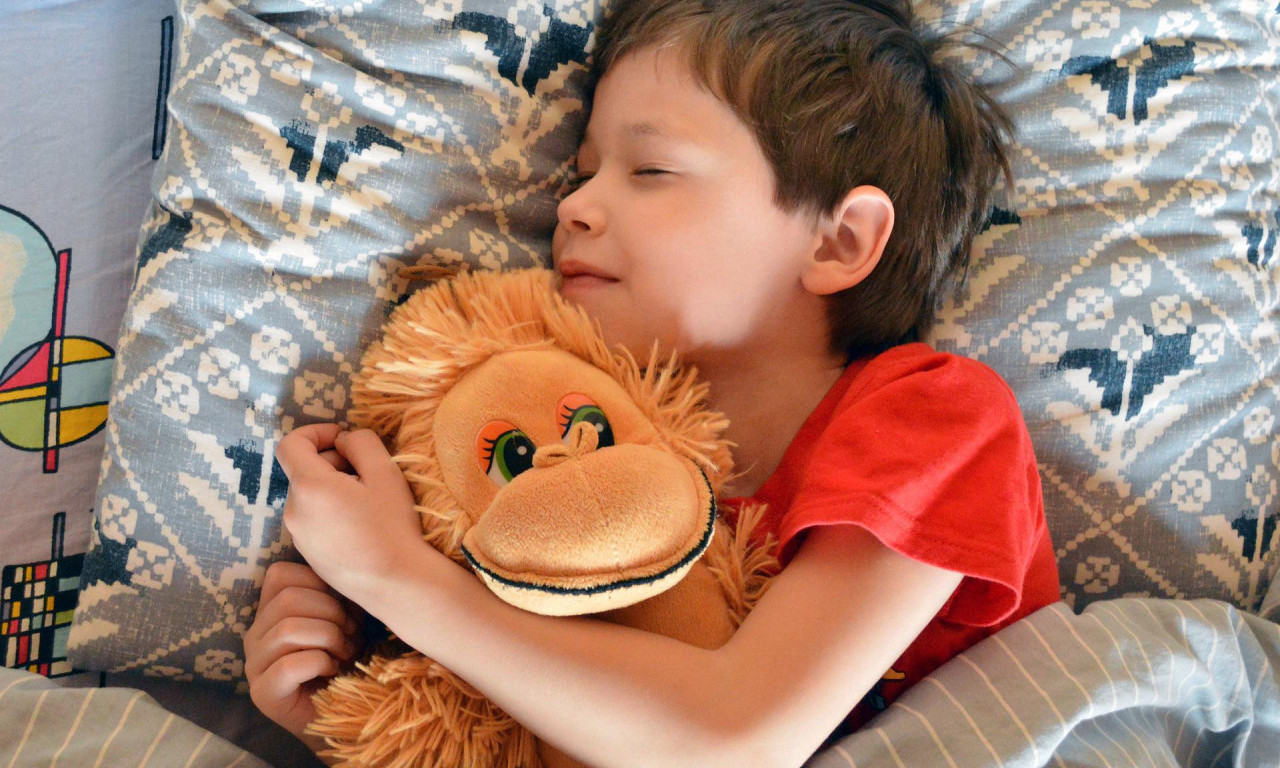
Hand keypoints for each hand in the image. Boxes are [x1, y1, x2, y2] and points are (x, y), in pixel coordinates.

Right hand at [244, 561, 360, 739]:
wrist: (345, 714)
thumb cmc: (345, 661)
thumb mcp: (344, 619)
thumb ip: (337, 594)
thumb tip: (344, 574)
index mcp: (269, 612)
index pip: (280, 574)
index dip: (320, 584)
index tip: (344, 608)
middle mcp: (254, 635)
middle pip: (288, 599)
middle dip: (331, 613)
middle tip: (350, 636)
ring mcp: (253, 665)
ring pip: (289, 629)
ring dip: (330, 638)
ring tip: (343, 654)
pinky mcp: (262, 693)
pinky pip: (289, 664)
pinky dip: (320, 663)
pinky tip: (331, 672)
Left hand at [275, 424, 425, 602]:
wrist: (395, 584)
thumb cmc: (392, 526)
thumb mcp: (385, 472)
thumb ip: (361, 443)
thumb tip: (343, 442)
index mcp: (308, 487)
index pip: (291, 444)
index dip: (316, 432)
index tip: (343, 439)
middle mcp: (294, 511)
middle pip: (302, 470)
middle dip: (332, 461)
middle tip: (367, 472)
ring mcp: (298, 536)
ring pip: (309, 496)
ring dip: (332, 487)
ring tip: (367, 502)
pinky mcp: (307, 555)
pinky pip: (313, 519)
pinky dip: (331, 511)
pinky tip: (360, 526)